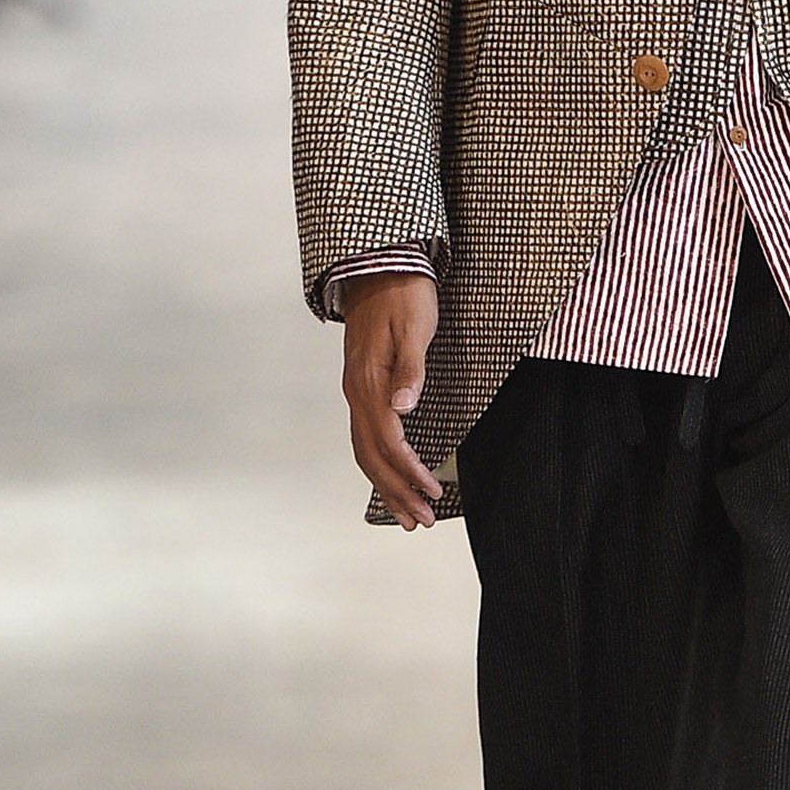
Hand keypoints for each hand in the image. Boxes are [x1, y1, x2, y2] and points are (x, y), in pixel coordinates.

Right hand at [341, 271, 443, 530]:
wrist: (381, 268)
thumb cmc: (404, 296)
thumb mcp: (414, 328)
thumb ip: (410, 369)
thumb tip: (404, 408)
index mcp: (368, 382)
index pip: (388, 440)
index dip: (409, 470)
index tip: (433, 491)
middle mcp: (357, 392)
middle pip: (372, 457)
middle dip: (396, 492)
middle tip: (422, 521)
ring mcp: (356, 391)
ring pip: (365, 451)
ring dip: (386, 486)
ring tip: (408, 515)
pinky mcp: (362, 387)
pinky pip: (364, 437)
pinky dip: (378, 465)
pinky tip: (390, 478)